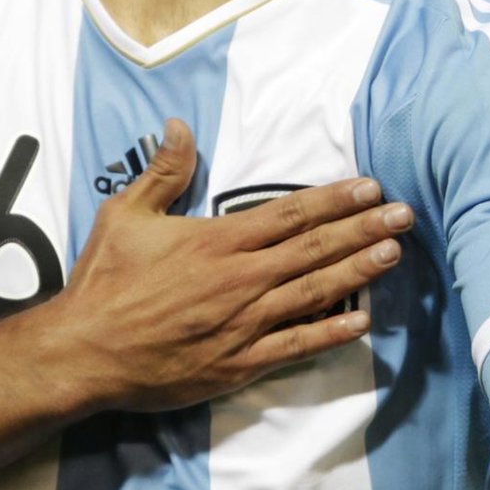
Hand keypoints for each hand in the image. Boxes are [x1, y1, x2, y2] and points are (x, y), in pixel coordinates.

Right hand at [41, 117, 411, 411]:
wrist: (84, 352)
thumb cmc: (103, 282)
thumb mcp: (124, 214)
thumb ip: (162, 172)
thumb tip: (178, 125)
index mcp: (216, 242)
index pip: (289, 214)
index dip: (334, 200)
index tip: (370, 188)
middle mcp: (240, 280)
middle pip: (314, 249)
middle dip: (363, 230)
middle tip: (405, 216)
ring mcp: (243, 324)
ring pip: (314, 294)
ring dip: (358, 272)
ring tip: (394, 254)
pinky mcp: (239, 364)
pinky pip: (295, 347)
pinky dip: (331, 334)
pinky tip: (363, 323)